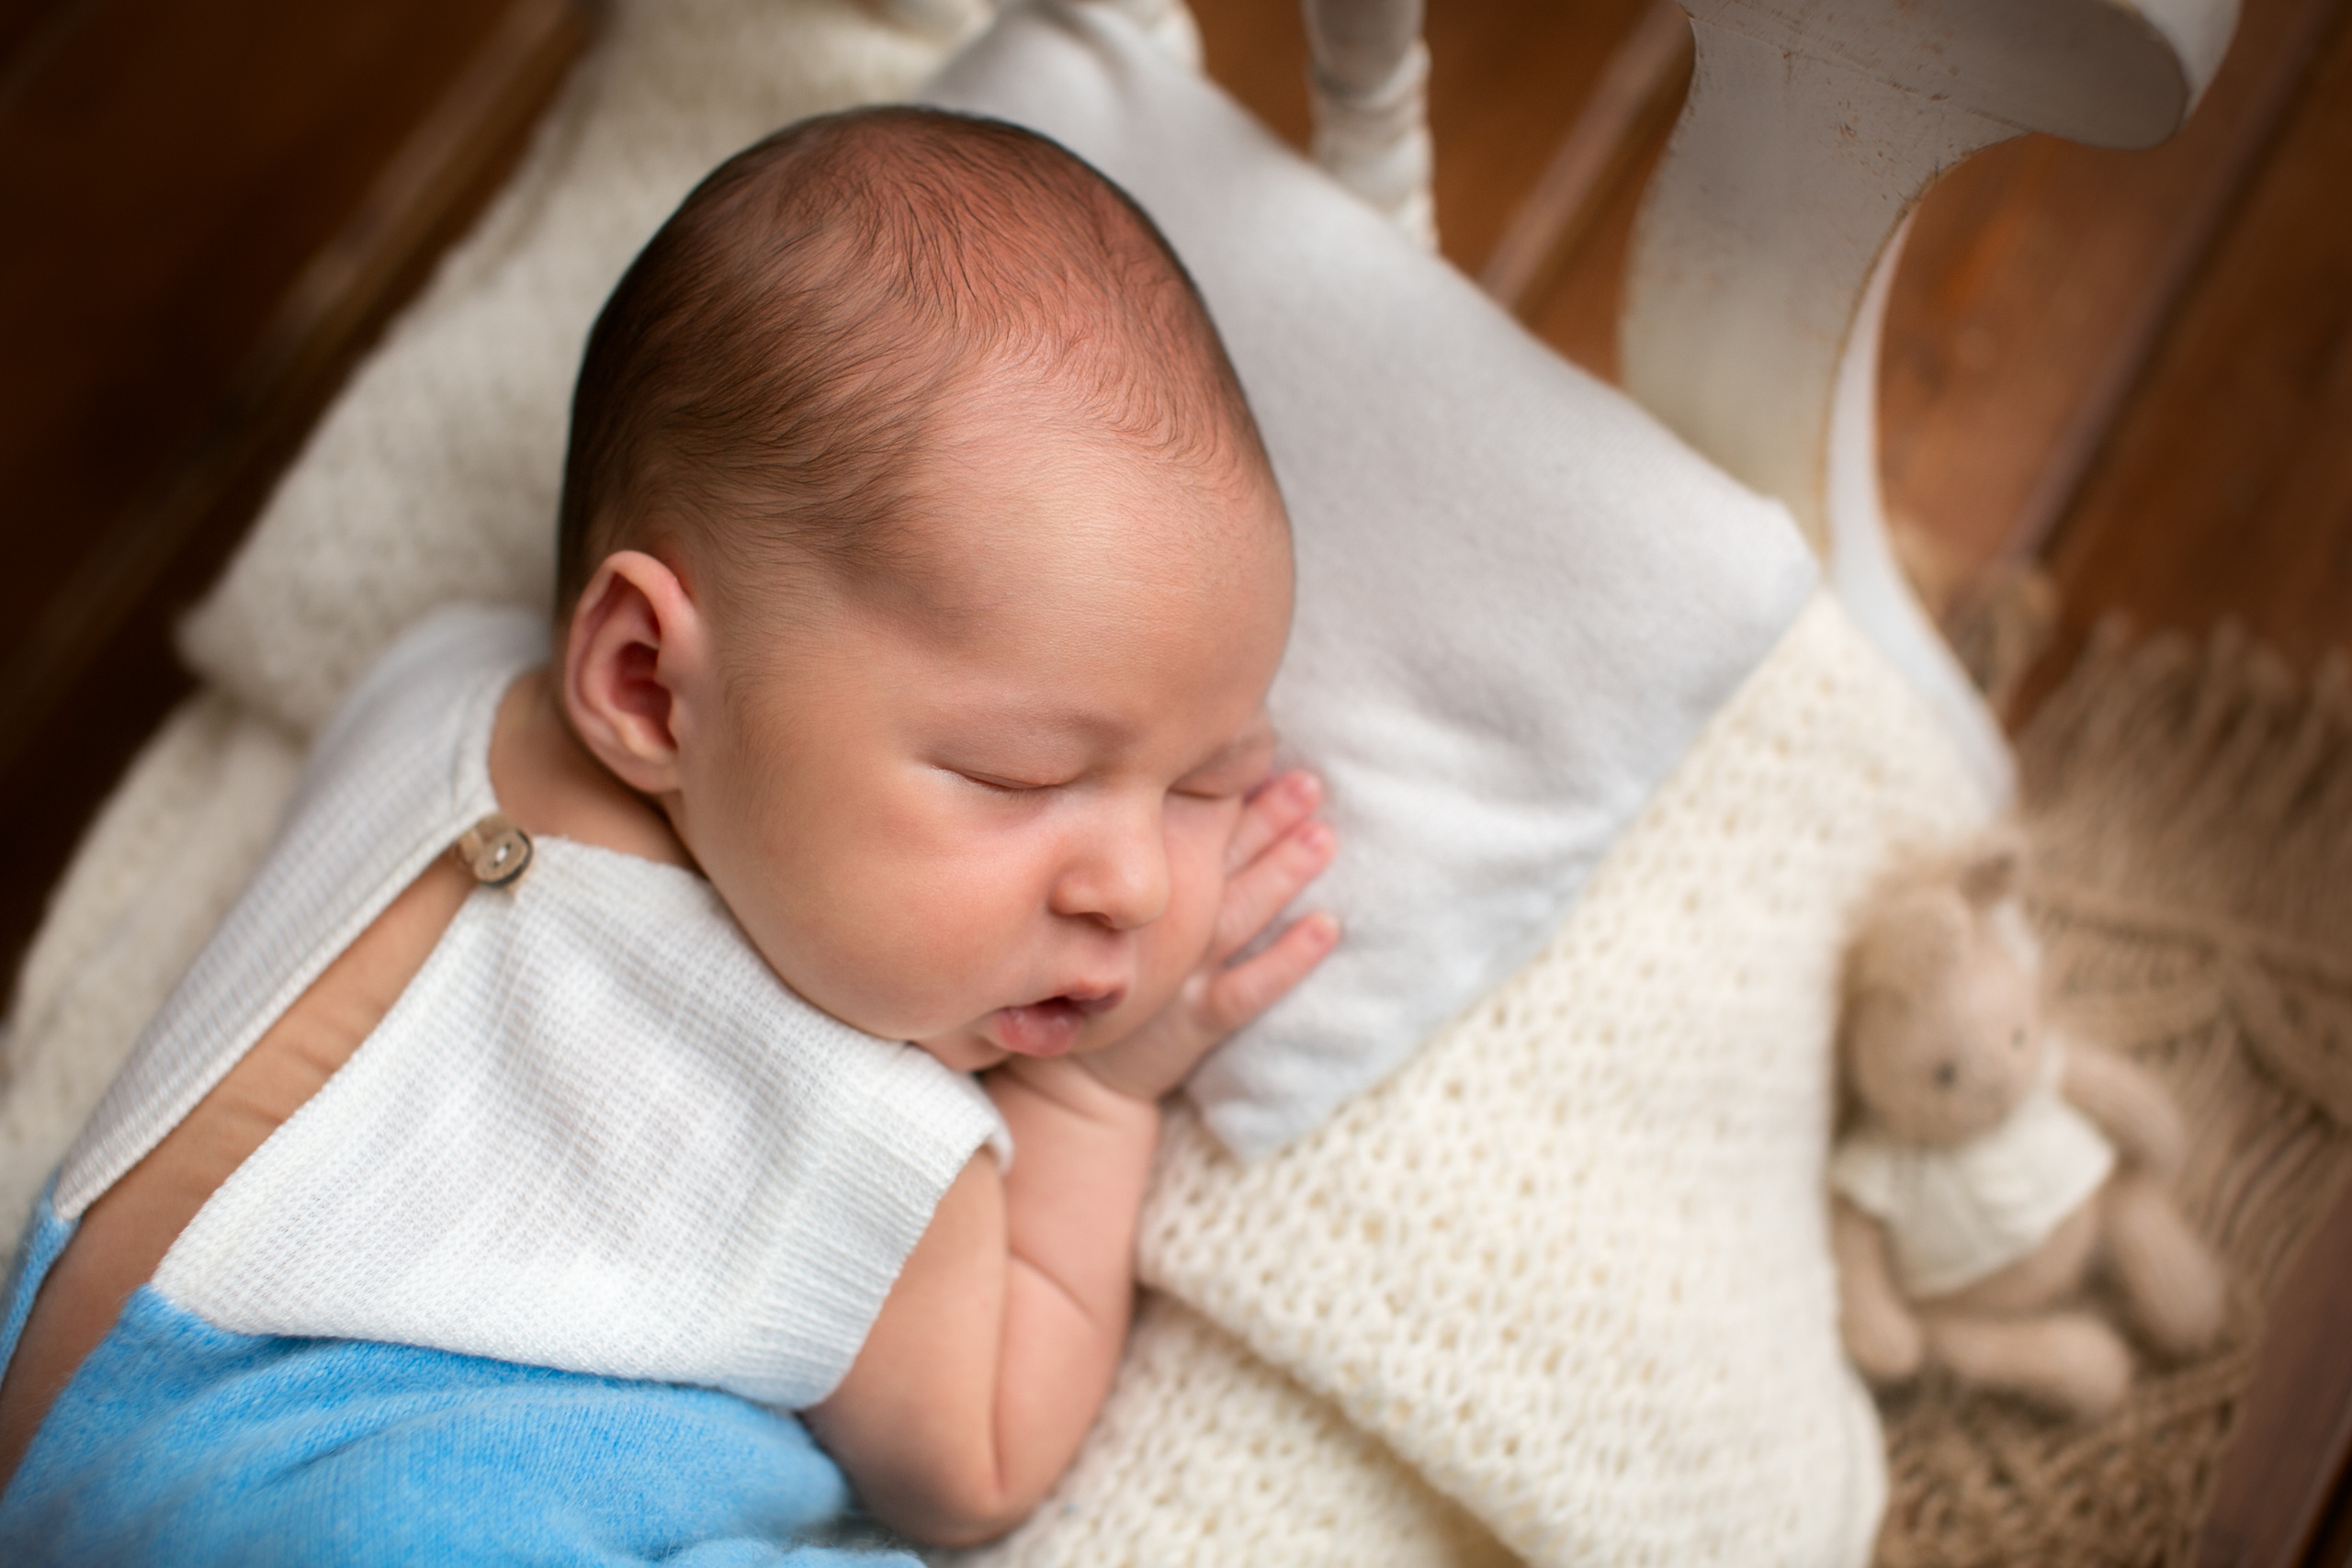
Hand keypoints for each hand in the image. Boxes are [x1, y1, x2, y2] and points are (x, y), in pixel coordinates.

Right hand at [1078, 770, 1338, 1101]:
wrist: (1071, 1080)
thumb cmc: (1078, 982)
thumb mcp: (1072, 916)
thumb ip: (1103, 863)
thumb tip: (1135, 800)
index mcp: (1125, 894)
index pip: (1173, 827)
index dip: (1216, 791)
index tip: (1251, 749)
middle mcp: (1155, 926)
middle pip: (1216, 859)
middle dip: (1265, 817)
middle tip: (1310, 781)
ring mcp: (1177, 972)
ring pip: (1239, 911)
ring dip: (1284, 872)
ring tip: (1325, 835)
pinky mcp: (1196, 1019)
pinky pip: (1247, 987)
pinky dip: (1288, 959)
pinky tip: (1326, 928)